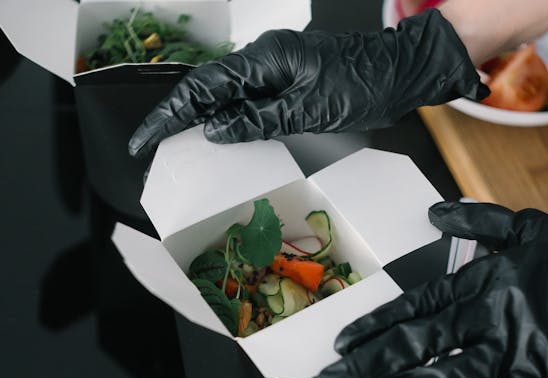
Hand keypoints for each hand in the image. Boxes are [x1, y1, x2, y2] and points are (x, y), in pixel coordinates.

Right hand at [128, 9, 486, 157]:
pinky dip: (229, 121)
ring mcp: (273, 71)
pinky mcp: (284, 83)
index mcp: (264, 59)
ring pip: (225, 96)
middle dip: (175, 117)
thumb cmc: (364, 84)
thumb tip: (213, 130)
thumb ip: (258, 119)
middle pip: (206, 89)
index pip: (202, 88)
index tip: (145, 137)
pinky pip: (247, 102)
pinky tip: (219, 137)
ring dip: (198, 120)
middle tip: (150, 144)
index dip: (169, 114)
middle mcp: (262, 60)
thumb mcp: (308, 109)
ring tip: (174, 145)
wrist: (399, 74)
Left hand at [313, 202, 547, 377]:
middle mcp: (483, 317)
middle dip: (364, 365)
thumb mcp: (526, 228)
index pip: (412, 306)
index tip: (340, 342)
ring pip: (442, 377)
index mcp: (477, 282)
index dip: (373, 324)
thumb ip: (477, 222)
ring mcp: (508, 351)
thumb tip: (436, 212)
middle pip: (413, 344)